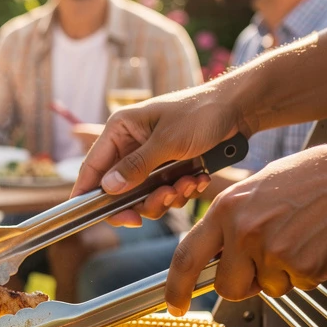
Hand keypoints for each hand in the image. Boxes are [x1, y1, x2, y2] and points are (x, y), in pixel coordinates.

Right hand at [71, 85, 241, 224]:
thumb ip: (136, 166)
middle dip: (143, 199)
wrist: (238, 109)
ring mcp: (149, 158)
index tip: (89, 216)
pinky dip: (181, 191)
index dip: (87, 193)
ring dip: (167, 196)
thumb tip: (107, 188)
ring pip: (143, 195)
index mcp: (120, 130)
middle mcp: (130, 145)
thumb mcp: (168, 141)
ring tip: (189, 183)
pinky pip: (164, 193)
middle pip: (119, 189)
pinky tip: (198, 178)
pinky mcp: (168, 168)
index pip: (93, 166)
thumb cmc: (200, 113)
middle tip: (164, 200)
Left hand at [165, 140, 326, 313]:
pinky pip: (297, 286)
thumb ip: (232, 221)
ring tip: (299, 241)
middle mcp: (243, 230)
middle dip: (243, 284)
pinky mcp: (302, 267)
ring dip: (281, 276)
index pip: (187, 256)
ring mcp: (272, 250)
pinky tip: (317, 245)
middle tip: (265, 265)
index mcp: (226, 209)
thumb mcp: (256, 189)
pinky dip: (308, 274)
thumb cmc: (314, 178)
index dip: (176, 287)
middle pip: (226, 286)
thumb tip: (217, 252)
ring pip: (266, 289)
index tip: (174, 305)